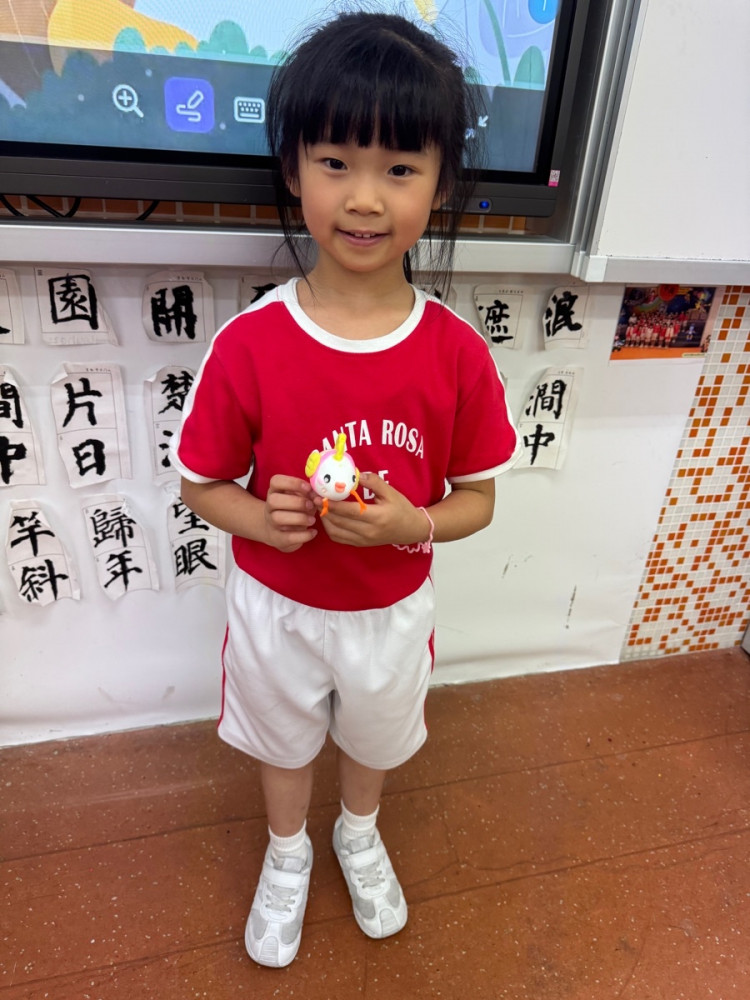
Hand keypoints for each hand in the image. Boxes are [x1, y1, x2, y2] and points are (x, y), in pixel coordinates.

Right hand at [263, 475, 316, 552]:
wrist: (278, 532)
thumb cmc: (294, 510)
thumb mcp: (300, 498)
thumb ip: (307, 494)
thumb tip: (318, 495)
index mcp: (275, 492)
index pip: (275, 481)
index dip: (292, 483)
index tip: (308, 488)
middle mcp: (269, 506)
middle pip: (273, 500)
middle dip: (296, 502)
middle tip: (311, 505)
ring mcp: (271, 523)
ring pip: (278, 518)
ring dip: (299, 518)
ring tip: (312, 520)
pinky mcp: (278, 538)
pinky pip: (288, 537)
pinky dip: (304, 535)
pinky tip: (313, 532)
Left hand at [315, 472, 429, 547]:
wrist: (411, 530)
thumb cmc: (402, 509)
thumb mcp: (391, 492)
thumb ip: (374, 482)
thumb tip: (358, 474)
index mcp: (377, 517)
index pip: (349, 511)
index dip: (332, 504)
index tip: (320, 495)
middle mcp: (368, 531)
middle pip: (339, 522)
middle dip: (323, 510)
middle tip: (313, 498)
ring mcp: (363, 540)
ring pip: (336, 532)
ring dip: (325, 519)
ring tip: (319, 506)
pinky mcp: (360, 544)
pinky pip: (339, 538)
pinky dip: (330, 528)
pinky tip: (328, 517)